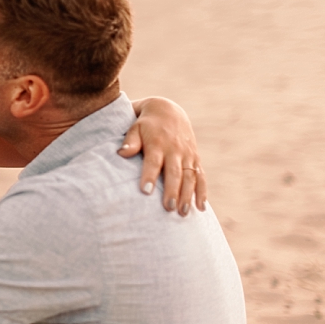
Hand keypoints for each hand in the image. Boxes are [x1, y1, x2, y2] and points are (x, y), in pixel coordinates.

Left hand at [122, 97, 205, 213]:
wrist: (168, 110)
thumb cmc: (146, 125)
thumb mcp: (136, 127)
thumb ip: (130, 141)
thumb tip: (121, 153)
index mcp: (157, 142)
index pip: (153, 160)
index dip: (149, 175)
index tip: (145, 191)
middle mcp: (174, 149)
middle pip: (174, 171)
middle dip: (172, 190)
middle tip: (169, 208)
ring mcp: (187, 154)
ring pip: (189, 176)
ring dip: (187, 194)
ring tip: (182, 212)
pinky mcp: (195, 158)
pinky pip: (201, 176)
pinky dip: (202, 191)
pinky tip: (201, 207)